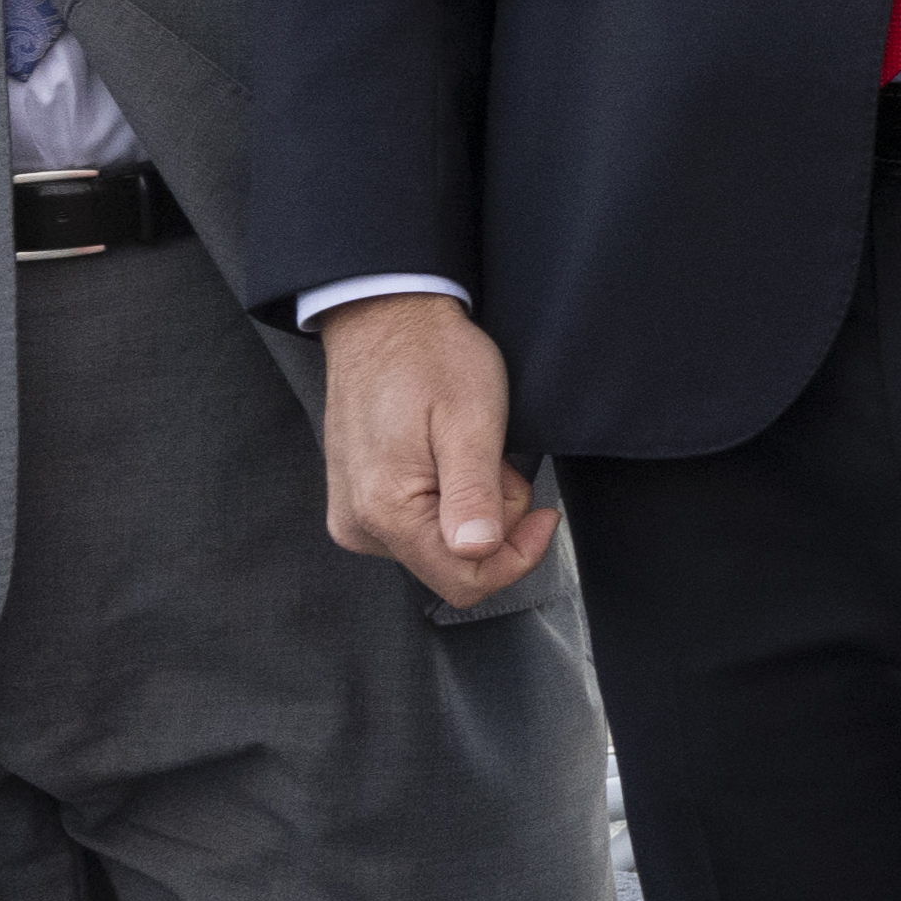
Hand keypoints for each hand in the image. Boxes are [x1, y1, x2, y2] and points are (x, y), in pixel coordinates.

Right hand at [317, 291, 561, 606]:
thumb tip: (477, 552)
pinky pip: (419, 527)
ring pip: (440, 547)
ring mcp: (354, 516)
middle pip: (455, 566)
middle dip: (495, 523)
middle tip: (496, 462)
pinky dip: (448, 499)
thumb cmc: (430, 358)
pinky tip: (448, 457)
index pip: (466, 581)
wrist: (383, 319)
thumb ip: (474, 493)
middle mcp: (360, 525)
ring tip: (470, 452)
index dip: (518, 556)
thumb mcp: (470, 420)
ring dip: (474, 508)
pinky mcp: (358, 503)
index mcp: (385, 511)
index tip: (545, 513)